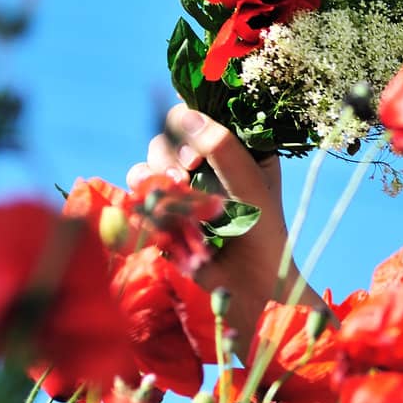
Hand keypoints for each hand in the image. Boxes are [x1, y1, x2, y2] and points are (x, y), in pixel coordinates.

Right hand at [128, 104, 321, 358]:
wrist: (251, 288)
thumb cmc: (263, 236)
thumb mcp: (251, 188)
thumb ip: (223, 149)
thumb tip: (186, 114)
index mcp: (239, 149)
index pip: (206, 114)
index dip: (193, 120)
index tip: (200, 147)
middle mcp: (209, 163)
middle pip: (170, 133)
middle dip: (172, 149)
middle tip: (187, 172)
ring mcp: (184, 186)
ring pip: (151, 160)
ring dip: (157, 172)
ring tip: (176, 191)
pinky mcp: (164, 210)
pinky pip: (139, 191)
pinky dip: (145, 195)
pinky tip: (160, 209)